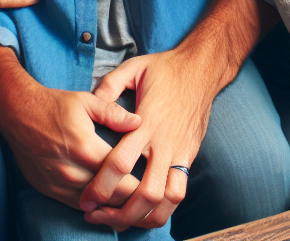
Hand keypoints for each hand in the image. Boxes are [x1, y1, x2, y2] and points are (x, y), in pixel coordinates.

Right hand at [0, 46, 142, 209]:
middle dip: (131, 197)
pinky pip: (76, 205)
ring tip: (132, 202)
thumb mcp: (86, 101)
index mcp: (85, 148)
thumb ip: (114, 113)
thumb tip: (139, 122)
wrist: (17, 113)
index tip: (154, 179)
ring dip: (112, 205)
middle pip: (111, 195)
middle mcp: (71, 170)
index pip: (121, 174)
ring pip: (94, 205)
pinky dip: (93, 205)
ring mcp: (58, 183)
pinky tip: (106, 202)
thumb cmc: (54, 105)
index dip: (141, 180)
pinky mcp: (48, 189)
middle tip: (148, 194)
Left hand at [80, 48, 217, 229]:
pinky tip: (144, 214)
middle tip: (96, 216)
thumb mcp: (133, 68)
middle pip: (146, 191)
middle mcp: (164, 142)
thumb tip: (91, 102)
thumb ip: (109, 85)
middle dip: (120, 212)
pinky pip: (180, 192)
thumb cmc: (165, 69)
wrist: (203, 70)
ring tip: (120, 222)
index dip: (102, 186)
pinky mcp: (189, 156)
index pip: (122, 162)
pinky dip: (163, 209)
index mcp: (147, 121)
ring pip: (166, 199)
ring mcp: (180, 151)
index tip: (86, 199)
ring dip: (143, 217)